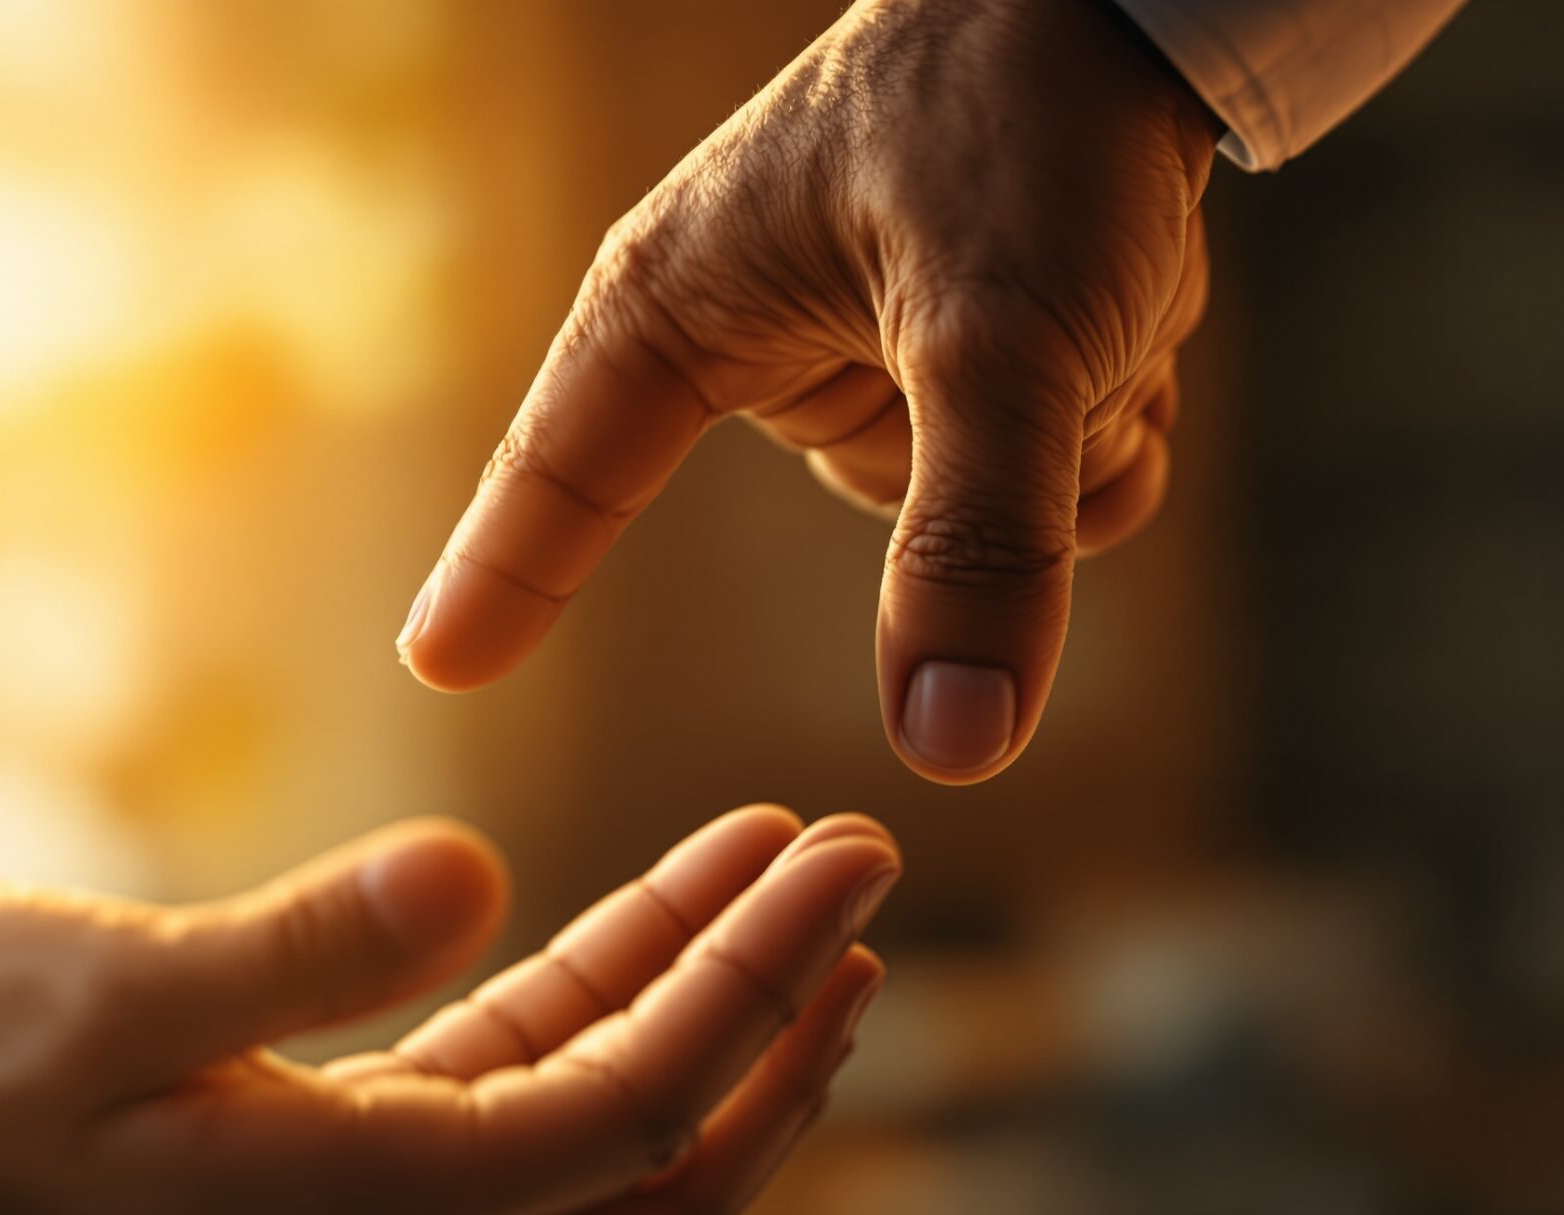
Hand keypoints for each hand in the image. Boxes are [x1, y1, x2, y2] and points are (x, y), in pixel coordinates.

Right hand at [0, 711, 899, 1214]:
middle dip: (776, 1000)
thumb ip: (286, 942)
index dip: (752, 978)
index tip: (835, 848)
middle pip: (670, 1148)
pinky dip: (613, 1042)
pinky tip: (642, 939)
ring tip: (783, 885)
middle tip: (856, 851)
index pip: (638, 1104)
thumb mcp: (90, 994)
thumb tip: (465, 865)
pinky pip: (535, 1139)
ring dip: (712, 1024)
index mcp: (369, 1210)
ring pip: (617, 1153)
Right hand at [395, 0, 1217, 783]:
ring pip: (990, 513)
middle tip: (1055, 322)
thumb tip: (946, 751)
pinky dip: (1113, 420)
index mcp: (689, 303)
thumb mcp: (1006, 334)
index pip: (569, 467)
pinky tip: (1125, 319)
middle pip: (888, 520)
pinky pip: (1047, 488)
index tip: (438, 668)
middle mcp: (764, 343)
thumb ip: (976, 543)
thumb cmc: (1027, 114)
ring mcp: (868, 360)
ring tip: (1094, 293)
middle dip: (1006, 453)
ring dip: (1081, 428)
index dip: (504, 573)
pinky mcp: (953, 366)